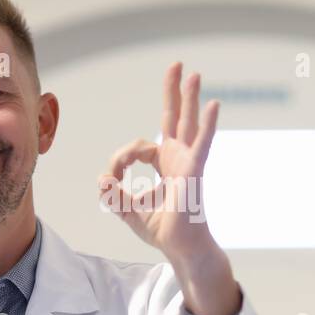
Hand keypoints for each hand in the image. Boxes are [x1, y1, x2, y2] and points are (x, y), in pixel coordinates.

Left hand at [98, 62, 240, 314]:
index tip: (111, 178)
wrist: (181, 249)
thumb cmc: (163, 230)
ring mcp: (188, 162)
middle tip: (178, 65)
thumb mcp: (128, 210)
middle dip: (174, 92)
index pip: (140, 146)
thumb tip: (100, 179)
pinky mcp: (194, 172)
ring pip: (188, 123)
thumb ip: (113, 194)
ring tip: (193, 74)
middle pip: (175, 117)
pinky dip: (208, 124)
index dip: (122, 157)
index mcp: (165, 164)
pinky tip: (213, 104)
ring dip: (189, 98)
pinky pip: (202, 144)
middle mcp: (179, 158)